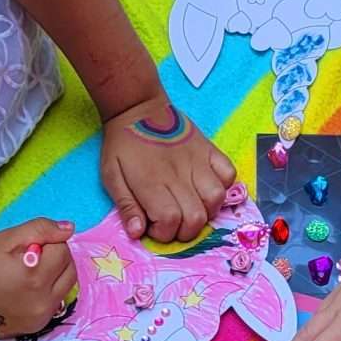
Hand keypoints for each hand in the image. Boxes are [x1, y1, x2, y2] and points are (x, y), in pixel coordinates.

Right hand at [0, 220, 76, 338]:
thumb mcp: (6, 238)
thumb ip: (41, 229)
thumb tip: (69, 229)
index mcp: (35, 276)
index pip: (63, 249)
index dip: (48, 242)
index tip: (28, 245)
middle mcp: (42, 301)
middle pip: (70, 270)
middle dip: (57, 258)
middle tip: (31, 256)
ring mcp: (40, 317)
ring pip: (65, 288)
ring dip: (55, 275)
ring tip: (28, 272)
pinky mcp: (35, 327)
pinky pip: (54, 304)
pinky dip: (47, 293)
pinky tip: (25, 290)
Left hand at [99, 95, 234, 243]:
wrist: (138, 107)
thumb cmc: (122, 144)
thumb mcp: (112, 176)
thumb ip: (126, 206)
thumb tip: (138, 233)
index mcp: (152, 182)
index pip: (170, 221)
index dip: (164, 233)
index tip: (154, 226)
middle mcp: (178, 173)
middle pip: (196, 218)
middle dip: (185, 231)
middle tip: (173, 222)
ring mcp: (197, 160)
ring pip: (216, 199)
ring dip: (206, 212)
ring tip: (191, 208)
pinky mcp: (208, 149)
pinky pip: (228, 173)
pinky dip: (223, 186)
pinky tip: (207, 188)